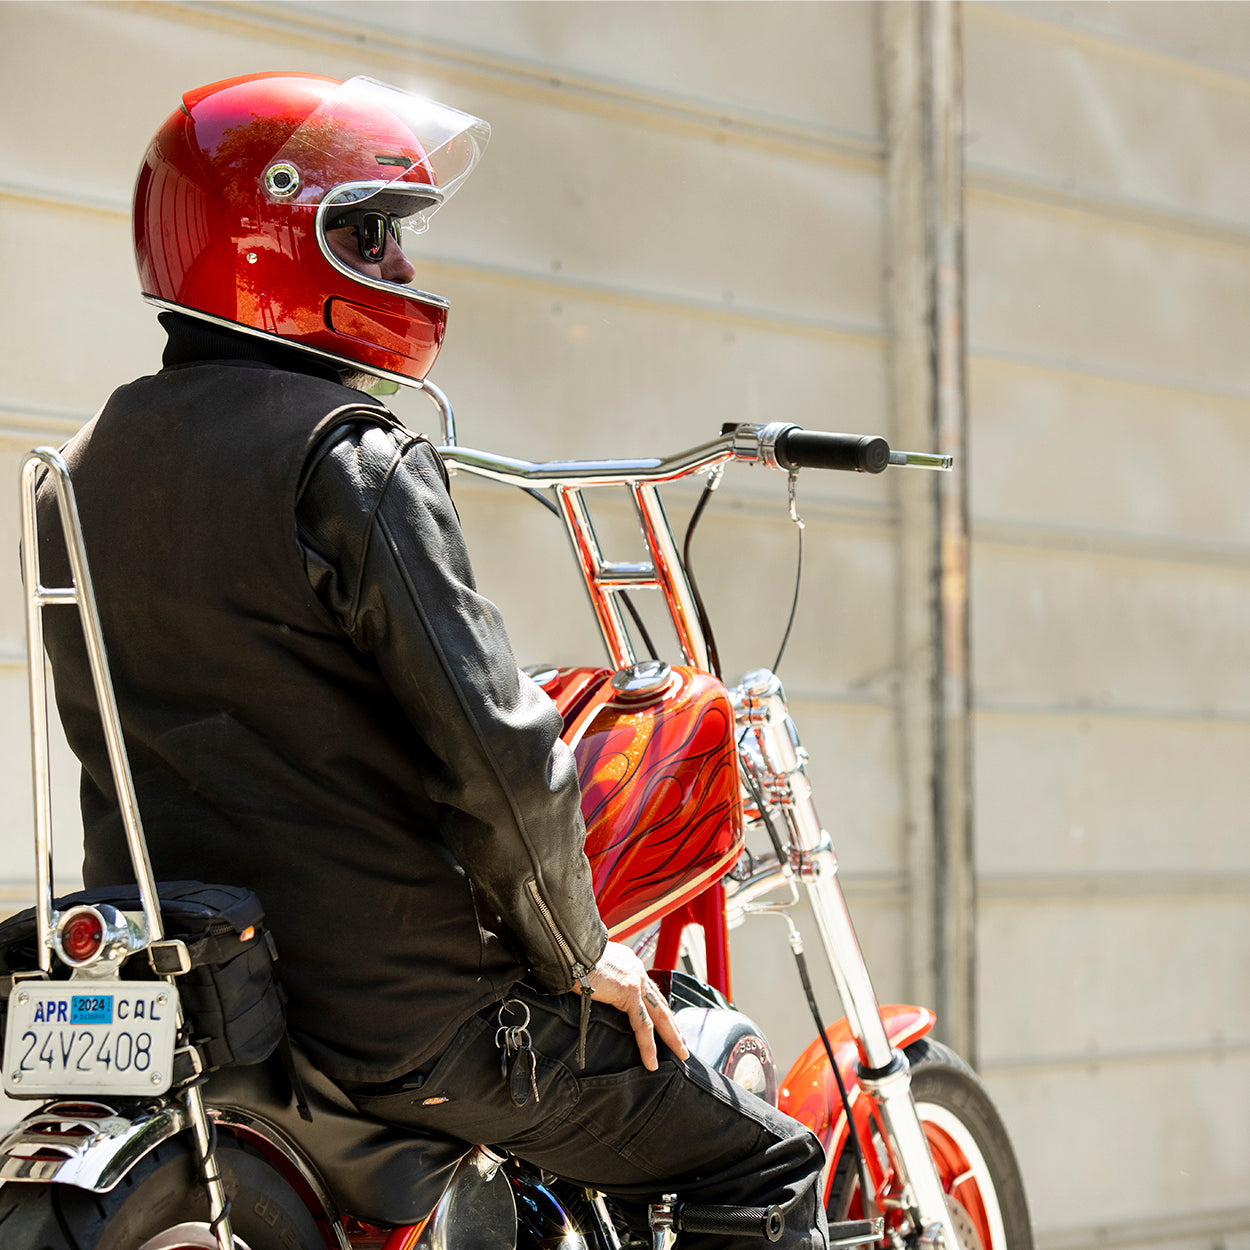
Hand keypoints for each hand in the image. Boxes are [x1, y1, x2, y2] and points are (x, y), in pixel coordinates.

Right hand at [585, 941, 689, 1070]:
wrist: (569, 949)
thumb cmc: (572, 956)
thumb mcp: (592, 966)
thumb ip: (600, 979)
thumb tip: (593, 989)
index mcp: (629, 964)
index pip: (648, 990)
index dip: (658, 1007)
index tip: (665, 1023)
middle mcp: (636, 970)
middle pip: (660, 1003)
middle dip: (673, 1025)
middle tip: (682, 1044)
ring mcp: (635, 981)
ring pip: (659, 1015)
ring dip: (672, 1037)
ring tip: (680, 1054)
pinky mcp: (629, 992)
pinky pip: (642, 1025)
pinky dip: (648, 1046)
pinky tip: (651, 1062)